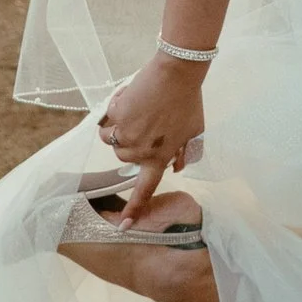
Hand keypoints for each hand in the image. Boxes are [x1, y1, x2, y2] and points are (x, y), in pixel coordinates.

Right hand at [98, 58, 205, 216]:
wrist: (176, 74)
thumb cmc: (188, 101)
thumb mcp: (195, 132)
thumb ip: (186, 153)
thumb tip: (177, 167)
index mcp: (160, 157)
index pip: (145, 190)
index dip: (133, 210)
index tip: (123, 227)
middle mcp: (140, 150)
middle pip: (121, 158)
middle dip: (128, 144)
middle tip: (142, 125)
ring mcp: (127, 134)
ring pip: (109, 139)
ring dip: (116, 128)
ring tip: (131, 112)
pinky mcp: (117, 115)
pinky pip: (106, 118)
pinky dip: (114, 109)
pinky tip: (129, 98)